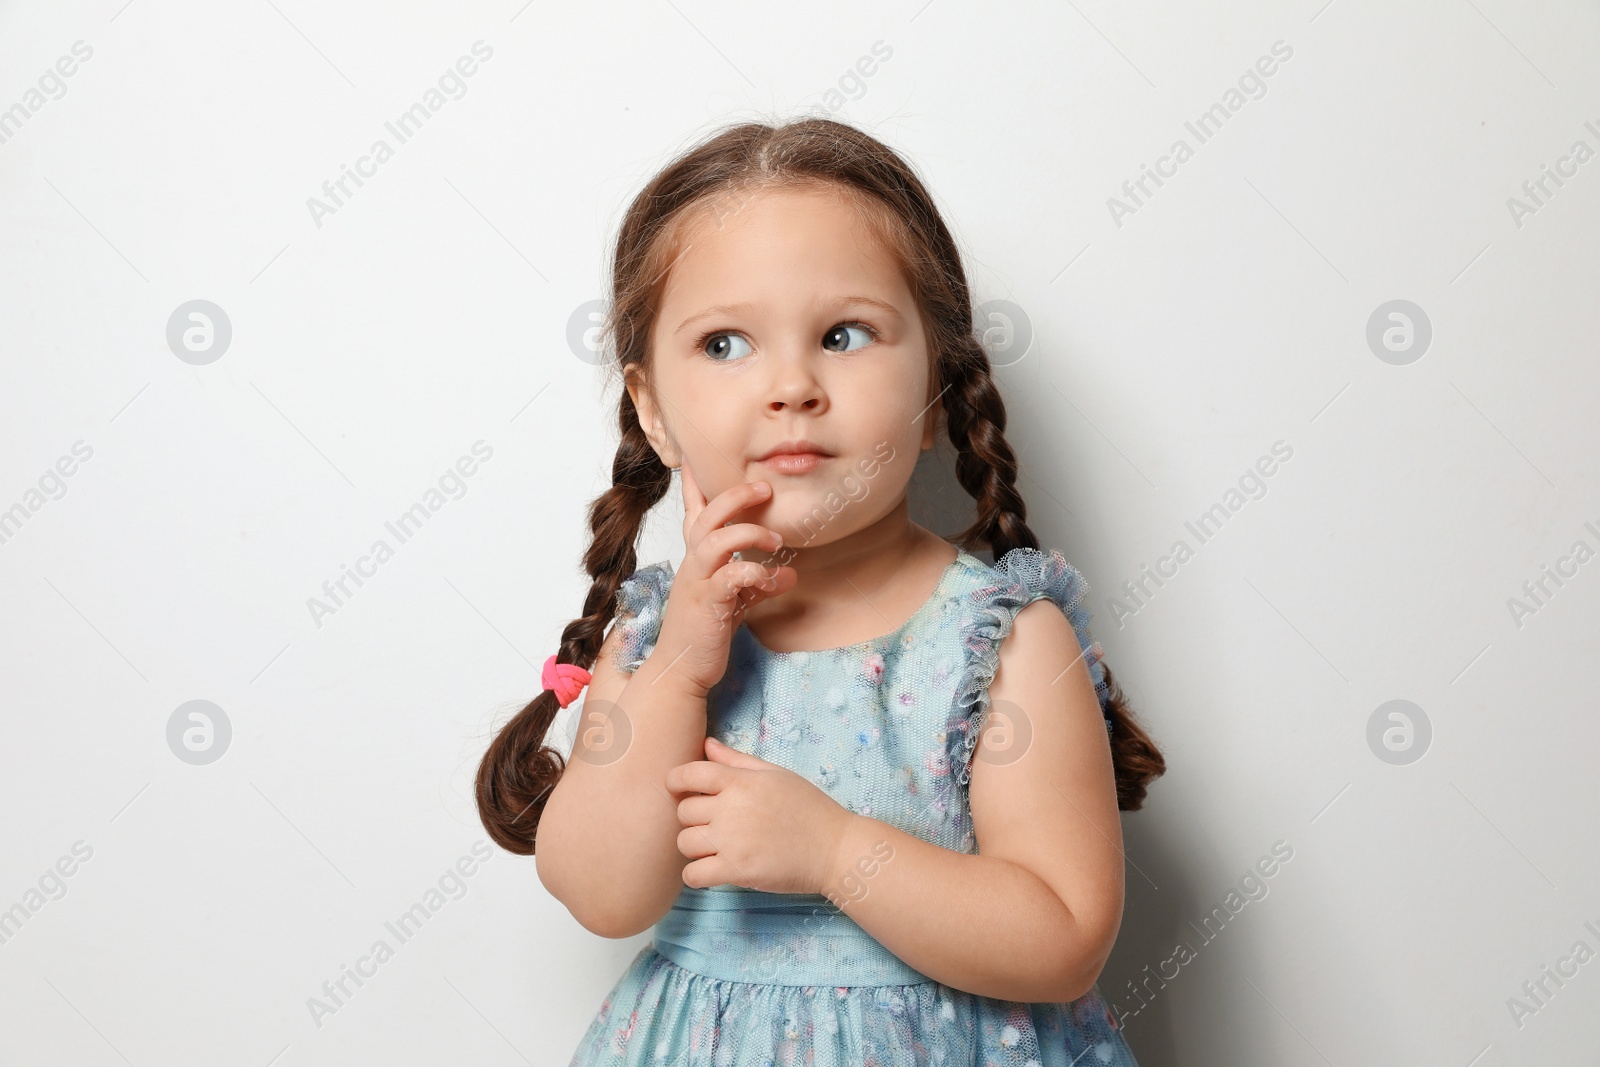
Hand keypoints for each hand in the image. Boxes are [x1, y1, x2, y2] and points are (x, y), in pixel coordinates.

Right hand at [654, 465, 798, 697]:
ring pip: (715, 541)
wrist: (681, 669)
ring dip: (749, 533)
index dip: (695, 483)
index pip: (694, 512)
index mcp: (696, 558)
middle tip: (765, 487)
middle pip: (707, 515)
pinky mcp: (707, 605)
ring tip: (777, 537)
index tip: (696, 453)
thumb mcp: (734, 599)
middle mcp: (693, 565)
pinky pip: (730, 579)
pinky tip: (778, 578)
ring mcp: (697, 583)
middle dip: (735, 495)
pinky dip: (755, 573)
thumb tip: (790, 571)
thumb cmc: (705, 631)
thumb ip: (757, 581)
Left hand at [666, 737, 856, 895]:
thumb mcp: (775, 774)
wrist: (835, 848)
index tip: (680, 790)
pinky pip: (693, 874)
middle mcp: (731, 808)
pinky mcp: (736, 871)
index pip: (688, 774)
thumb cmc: (808, 807)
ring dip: (694, 846)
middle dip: (691, 817)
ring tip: (713, 847)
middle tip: (709, 823)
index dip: (676, 781)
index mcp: (740, 781)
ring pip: (684, 843)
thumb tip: (707, 744)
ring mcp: (732, 841)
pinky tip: (710, 870)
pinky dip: (696, 875)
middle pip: (683, 811)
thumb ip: (736, 761)